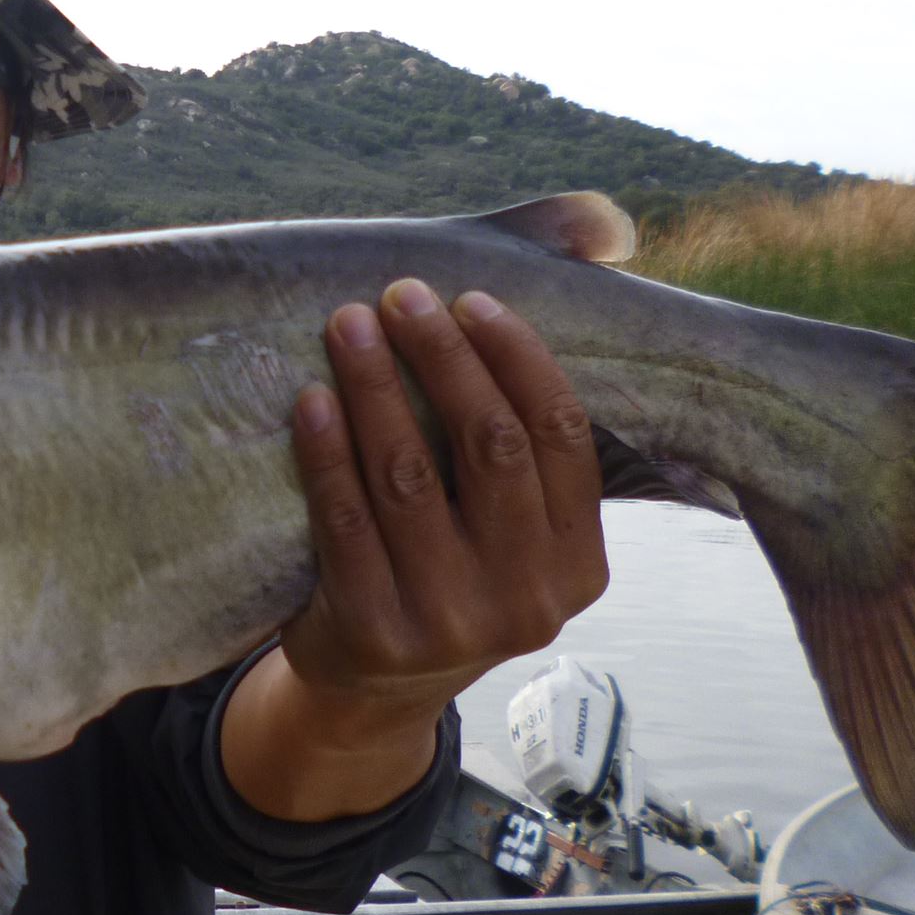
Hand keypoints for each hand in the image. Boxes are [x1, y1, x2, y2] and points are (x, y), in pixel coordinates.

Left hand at [221, 279, 609, 820]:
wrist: (378, 687)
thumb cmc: (456, 562)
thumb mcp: (516, 511)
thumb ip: (538, 396)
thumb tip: (605, 228)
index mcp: (581, 563)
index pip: (562, 436)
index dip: (516, 357)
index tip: (470, 298)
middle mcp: (528, 599)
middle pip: (489, 447)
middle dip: (441, 358)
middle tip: (400, 296)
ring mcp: (450, 623)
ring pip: (409, 477)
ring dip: (374, 387)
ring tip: (344, 325)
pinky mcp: (375, 634)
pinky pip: (345, 522)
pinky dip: (326, 451)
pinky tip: (309, 399)